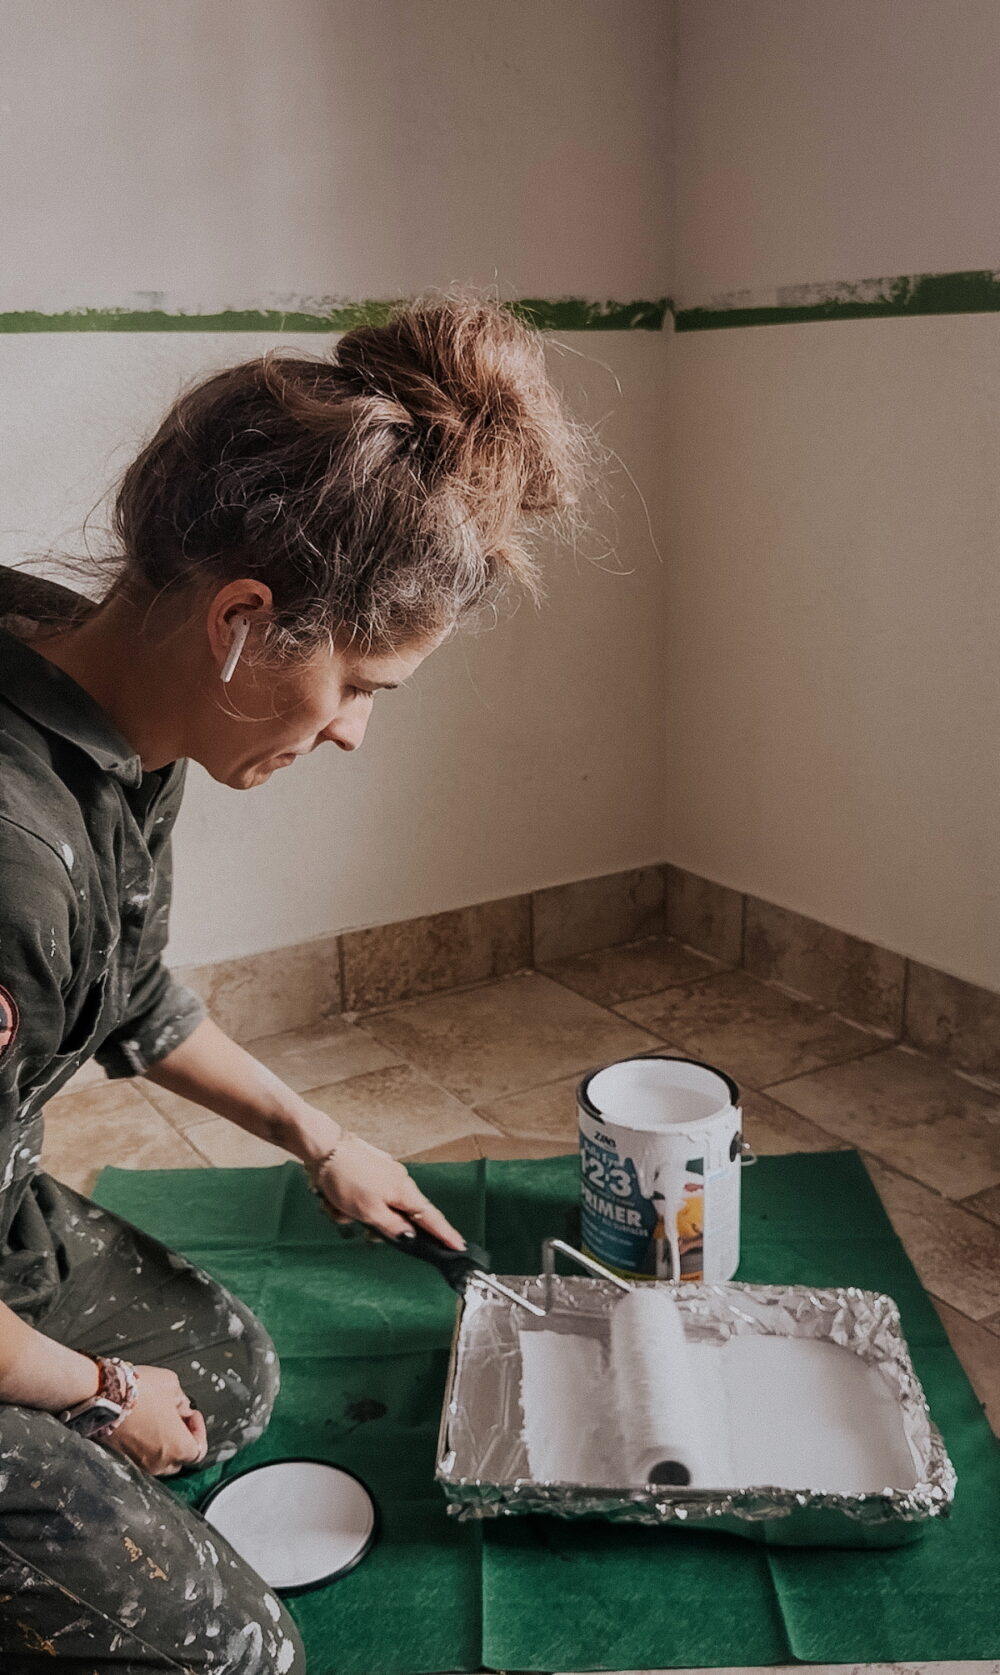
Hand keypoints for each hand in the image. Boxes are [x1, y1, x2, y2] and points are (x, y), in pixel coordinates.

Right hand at [108, 1365, 207, 1476]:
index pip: (199, 1450)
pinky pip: (141, 1456)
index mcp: (178, 1448)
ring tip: (157, 1418)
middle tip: (177, 1416)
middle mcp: (159, 1463)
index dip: (199, 1430)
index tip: (192, 1414)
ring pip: (159, 1459)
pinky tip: (141, 1424)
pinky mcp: (122, 1459)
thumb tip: (182, 1408)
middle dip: (181, 1437)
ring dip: (163, 1442)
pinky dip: (145, 1444)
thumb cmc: (138, 1392)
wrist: (102, 1396)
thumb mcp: (172, 1384)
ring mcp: (139, 1464)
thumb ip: (182, 1400)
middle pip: (179, 1458)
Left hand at [315, 1133, 464, 1248]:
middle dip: (378, 1227)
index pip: (431, 1218)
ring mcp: (382, 1176)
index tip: (459, 1246)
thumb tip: (411, 1237)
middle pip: (399, 1217)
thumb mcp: (370, 1211)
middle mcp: (398, 1183)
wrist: (323, 1148)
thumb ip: (393, 1227)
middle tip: (362, 1230)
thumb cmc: (347, 1178)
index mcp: (404, 1192)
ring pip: (375, 1210)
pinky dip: (347, 1205)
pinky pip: (361, 1200)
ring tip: (337, 1208)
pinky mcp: (367, 1173)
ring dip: (355, 1215)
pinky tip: (332, 1200)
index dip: (445, 1234)